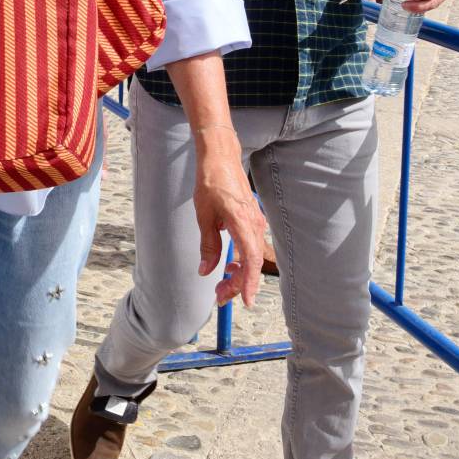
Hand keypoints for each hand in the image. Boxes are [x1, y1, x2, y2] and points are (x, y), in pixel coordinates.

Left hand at [192, 133, 264, 307]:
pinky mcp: (252, 220)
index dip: (248, 282)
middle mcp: (254, 224)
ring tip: (221, 285)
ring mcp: (255, 222)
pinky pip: (251, 246)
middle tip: (219, 296)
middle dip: (237, 283)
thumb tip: (207, 270)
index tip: (245, 300)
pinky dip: (242, 260)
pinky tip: (229, 264)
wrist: (221, 157)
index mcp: (242, 222)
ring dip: (239, 273)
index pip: (251, 260)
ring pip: (252, 256)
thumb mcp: (203, 215)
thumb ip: (208, 245)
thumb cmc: (211, 181)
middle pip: (252, 263)